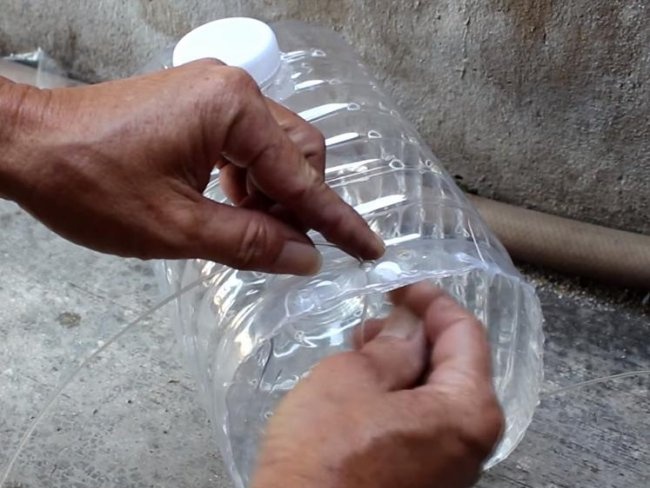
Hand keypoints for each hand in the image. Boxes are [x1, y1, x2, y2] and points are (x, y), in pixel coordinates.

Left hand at [0, 61, 382, 273]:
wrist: (26, 145)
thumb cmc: (88, 181)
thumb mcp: (176, 228)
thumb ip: (251, 242)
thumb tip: (306, 258)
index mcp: (233, 110)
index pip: (302, 178)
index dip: (337, 222)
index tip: (369, 249)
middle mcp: (233, 90)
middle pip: (300, 153)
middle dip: (299, 203)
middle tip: (282, 245)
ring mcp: (215, 93)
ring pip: (277, 148)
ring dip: (273, 193)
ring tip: (245, 226)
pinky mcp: (200, 104)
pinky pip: (248, 143)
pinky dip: (251, 179)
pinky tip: (229, 204)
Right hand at [252, 282, 503, 487]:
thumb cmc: (324, 458)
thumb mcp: (351, 381)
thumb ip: (391, 346)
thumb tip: (410, 326)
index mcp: (468, 411)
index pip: (466, 333)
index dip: (432, 300)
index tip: (401, 284)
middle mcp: (473, 444)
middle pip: (455, 367)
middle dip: (416, 334)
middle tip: (375, 320)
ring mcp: (450, 470)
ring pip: (436, 397)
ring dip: (404, 366)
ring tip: (362, 351)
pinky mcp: (425, 483)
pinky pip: (422, 426)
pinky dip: (399, 398)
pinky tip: (365, 391)